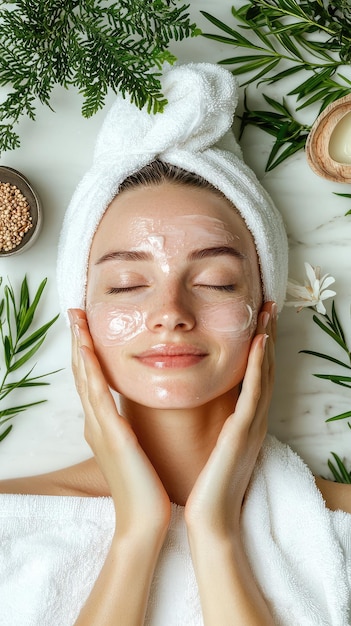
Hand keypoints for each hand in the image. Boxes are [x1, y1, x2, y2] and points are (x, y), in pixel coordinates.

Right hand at [69, 309, 170, 536]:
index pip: (91, 380)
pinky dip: (90, 371)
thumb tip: (131, 412)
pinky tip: (87, 350)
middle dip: (78, 341)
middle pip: (82, 373)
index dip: (86, 351)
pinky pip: (98, 396)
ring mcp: (101, 429)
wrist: (144, 520)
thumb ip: (127, 428)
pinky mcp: (113, 436)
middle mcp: (96, 423)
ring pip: (85, 379)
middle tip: (75, 312)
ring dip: (80, 347)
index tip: (85, 326)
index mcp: (103, 426)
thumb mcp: (132, 449)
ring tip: (77, 320)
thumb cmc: (144, 486)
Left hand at [184, 301, 275, 536]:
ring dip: (267, 341)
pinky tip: (259, 343)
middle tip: (268, 306)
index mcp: (244, 422)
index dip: (258, 347)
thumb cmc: (206, 485)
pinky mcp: (243, 432)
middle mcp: (253, 419)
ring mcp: (252, 425)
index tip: (256, 320)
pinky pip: (254, 392)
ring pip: (264, 374)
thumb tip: (201, 401)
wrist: (210, 519)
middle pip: (265, 368)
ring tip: (267, 313)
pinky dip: (259, 366)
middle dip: (267, 335)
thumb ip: (215, 424)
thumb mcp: (213, 447)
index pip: (254, 376)